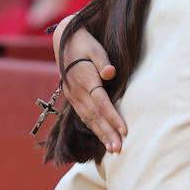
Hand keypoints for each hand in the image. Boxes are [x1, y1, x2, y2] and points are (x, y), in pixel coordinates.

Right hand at [59, 26, 127, 152]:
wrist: (64, 40)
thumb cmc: (84, 42)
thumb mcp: (94, 47)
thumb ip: (103, 61)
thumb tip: (110, 73)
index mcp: (85, 79)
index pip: (101, 102)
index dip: (113, 117)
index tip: (125, 131)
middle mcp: (77, 91)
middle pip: (95, 116)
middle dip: (107, 133)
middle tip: (118, 149)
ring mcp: (73, 96)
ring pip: (88, 119)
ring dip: (100, 135)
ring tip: (112, 150)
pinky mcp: (72, 97)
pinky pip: (83, 116)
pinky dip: (93, 128)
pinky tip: (101, 138)